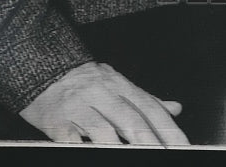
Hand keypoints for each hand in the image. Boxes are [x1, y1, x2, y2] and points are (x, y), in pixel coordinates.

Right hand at [20, 61, 188, 144]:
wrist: (43, 68)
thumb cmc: (85, 81)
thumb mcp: (118, 84)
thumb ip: (146, 99)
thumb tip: (176, 108)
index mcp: (121, 85)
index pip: (150, 108)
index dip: (168, 128)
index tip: (182, 146)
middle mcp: (103, 93)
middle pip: (131, 119)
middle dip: (150, 141)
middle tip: (165, 155)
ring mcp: (80, 108)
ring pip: (103, 131)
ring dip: (118, 148)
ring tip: (135, 159)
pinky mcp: (58, 122)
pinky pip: (72, 142)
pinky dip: (83, 150)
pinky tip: (95, 156)